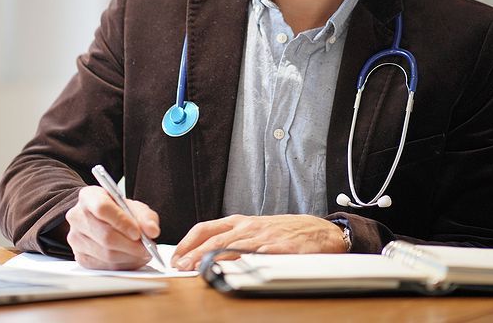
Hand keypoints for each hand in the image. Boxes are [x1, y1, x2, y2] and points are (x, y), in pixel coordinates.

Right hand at [64, 185, 160, 269]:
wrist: (101, 221)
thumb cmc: (117, 212)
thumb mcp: (133, 207)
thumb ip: (146, 216)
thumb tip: (152, 231)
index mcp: (89, 197)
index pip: (102, 208)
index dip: (122, 222)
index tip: (138, 233)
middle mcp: (77, 216)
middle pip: (105, 235)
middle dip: (130, 245)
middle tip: (147, 248)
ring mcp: (76, 238)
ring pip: (106, 254)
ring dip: (129, 257)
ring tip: (142, 253)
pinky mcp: (80, 256)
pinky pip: (104, 266)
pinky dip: (122, 264)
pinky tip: (131, 258)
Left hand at [171, 214, 344, 270]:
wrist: (317, 230)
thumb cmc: (283, 231)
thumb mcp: (253, 229)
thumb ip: (231, 238)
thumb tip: (202, 252)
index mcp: (239, 222)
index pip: (206, 228)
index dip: (188, 242)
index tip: (175, 256)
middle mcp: (248, 228)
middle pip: (216, 240)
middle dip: (195, 254)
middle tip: (181, 267)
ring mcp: (264, 238)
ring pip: (234, 247)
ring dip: (214, 259)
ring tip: (199, 270)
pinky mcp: (281, 248)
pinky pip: (263, 255)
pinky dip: (248, 261)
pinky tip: (238, 268)